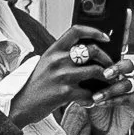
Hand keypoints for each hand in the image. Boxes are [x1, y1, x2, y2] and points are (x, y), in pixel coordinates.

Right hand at [8, 26, 124, 129]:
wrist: (21, 104)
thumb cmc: (37, 84)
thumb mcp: (47, 63)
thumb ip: (63, 56)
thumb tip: (87, 53)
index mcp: (54, 49)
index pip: (76, 31)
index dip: (94, 31)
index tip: (106, 38)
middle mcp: (58, 59)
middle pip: (92, 50)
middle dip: (107, 59)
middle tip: (111, 67)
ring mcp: (62, 75)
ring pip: (96, 70)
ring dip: (107, 78)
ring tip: (109, 83)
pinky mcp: (65, 93)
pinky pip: (89, 93)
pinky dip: (94, 98)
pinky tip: (93, 100)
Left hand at [85, 54, 133, 134]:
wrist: (100, 126)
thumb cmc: (92, 103)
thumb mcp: (84, 87)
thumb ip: (83, 75)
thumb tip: (75, 64)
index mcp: (113, 68)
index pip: (118, 54)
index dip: (117, 48)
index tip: (102, 50)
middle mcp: (125, 76)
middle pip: (129, 65)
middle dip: (117, 68)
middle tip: (105, 74)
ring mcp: (131, 89)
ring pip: (127, 83)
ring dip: (111, 89)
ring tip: (96, 97)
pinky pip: (127, 98)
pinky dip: (113, 100)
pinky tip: (101, 103)